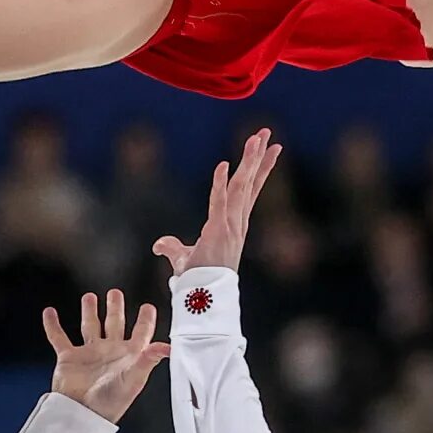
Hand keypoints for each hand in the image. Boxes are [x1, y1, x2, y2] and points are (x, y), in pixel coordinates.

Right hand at [43, 289, 169, 423]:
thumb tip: (168, 347)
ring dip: (89, 312)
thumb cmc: (110, 402)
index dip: (145, 320)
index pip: (140, 333)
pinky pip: (59, 338)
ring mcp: (89, 354)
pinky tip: (50, 313)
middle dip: (115, 308)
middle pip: (114, 324)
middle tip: (115, 294)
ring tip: (89, 297)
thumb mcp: (134, 378)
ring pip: (89, 327)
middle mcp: (109, 352)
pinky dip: (53, 325)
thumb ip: (149, 359)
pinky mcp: (69, 358)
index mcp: (128, 356)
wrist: (81, 414)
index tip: (148, 307)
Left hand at [152, 129, 281, 275]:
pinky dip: (220, 184)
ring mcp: (231, 226)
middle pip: (251, 183)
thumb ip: (174, 247)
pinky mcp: (218, 231)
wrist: (201, 299)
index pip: (251, 190)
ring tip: (258, 138)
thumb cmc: (196, 281)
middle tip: (267, 133)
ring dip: (249, 162)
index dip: (261, 169)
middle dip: (259, 157)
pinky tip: (224, 164)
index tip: (272, 149)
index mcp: (235, 224)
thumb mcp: (184, 258)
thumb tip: (159, 245)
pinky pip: (220, 202)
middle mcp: (237, 222)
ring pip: (242, 187)